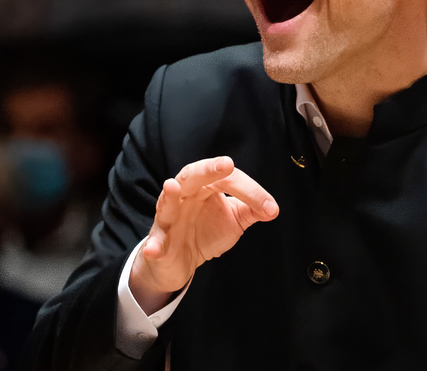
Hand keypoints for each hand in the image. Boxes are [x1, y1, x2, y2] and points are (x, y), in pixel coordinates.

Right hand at [129, 156, 278, 312]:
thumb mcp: (233, 219)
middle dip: (208, 169)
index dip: (250, 191)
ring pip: (167, 204)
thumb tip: (272, 208)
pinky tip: (153, 250)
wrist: (181, 262)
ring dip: (169, 196)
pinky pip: (155, 243)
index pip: (227, 179)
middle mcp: (184, 196)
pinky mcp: (158, 243)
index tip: (269, 208)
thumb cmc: (206, 231)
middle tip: (226, 164)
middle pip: (193, 176)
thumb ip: (251, 210)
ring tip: (172, 186)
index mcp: (204, 186)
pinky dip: (154, 246)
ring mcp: (168, 219)